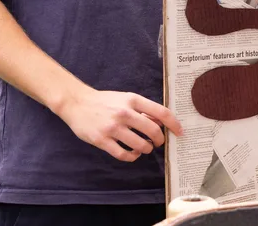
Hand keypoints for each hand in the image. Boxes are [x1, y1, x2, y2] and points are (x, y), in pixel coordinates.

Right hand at [55, 88, 182, 161]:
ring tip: (144, 147)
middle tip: (158, 143)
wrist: (77, 103)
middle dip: (160, 141)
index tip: (180, 132)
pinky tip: (132, 153)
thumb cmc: (105, 101)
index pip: (161, 113)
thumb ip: (142, 110)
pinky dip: (132, 157)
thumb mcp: (125, 99)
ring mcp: (113, 127)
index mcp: (132, 100)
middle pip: (153, 131)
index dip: (174, 124)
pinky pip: (123, 155)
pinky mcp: (102, 140)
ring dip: (146, 149)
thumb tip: (161, 123)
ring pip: (140, 145)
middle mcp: (124, 113)